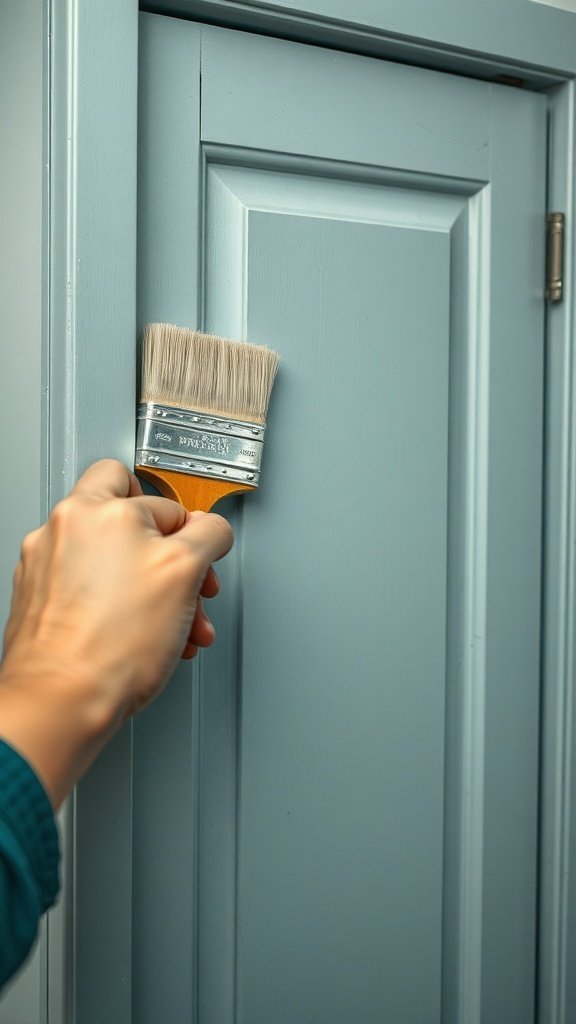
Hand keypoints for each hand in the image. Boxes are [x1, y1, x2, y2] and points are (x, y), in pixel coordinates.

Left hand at [0, 459, 233, 805]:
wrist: (61, 701)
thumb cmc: (110, 644)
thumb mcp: (186, 571)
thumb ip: (208, 534)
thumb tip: (210, 527)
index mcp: (92, 507)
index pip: (160, 497)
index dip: (191, 529)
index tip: (202, 555)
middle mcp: (62, 529)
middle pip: (132, 523)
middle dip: (170, 557)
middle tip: (188, 583)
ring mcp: (47, 566)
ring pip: (115, 561)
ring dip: (155, 589)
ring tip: (176, 624)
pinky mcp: (43, 602)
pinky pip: (94, 590)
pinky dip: (123, 607)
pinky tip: (147, 637)